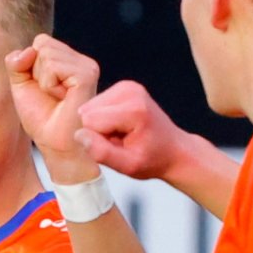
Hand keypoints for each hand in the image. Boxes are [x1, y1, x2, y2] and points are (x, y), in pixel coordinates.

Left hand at [6, 34, 101, 182]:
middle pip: (43, 44)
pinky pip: (53, 66)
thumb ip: (17, 62)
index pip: (41, 41)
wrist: (55, 144)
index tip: (42, 89)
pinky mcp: (86, 75)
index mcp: (70, 61)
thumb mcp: (22, 85)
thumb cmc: (43, 119)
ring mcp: (86, 67)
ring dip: (43, 80)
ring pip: (47, 54)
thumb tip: (28, 50)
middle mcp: (81, 61)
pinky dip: (49, 84)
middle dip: (36, 72)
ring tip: (57, 98)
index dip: (30, 65)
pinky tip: (62, 98)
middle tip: (50, 95)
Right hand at [75, 80, 191, 181]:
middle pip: (87, 112)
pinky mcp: (122, 86)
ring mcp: (126, 86)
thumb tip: (79, 135)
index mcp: (134, 109)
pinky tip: (120, 127)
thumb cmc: (154, 159)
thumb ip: (102, 152)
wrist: (174, 150)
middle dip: (98, 130)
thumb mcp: (128, 166)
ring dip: (101, 125)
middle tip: (119, 141)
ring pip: (89, 107)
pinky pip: (96, 104)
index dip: (97, 139)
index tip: (116, 147)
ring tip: (121, 135)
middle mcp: (130, 91)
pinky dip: (104, 118)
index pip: (89, 121)